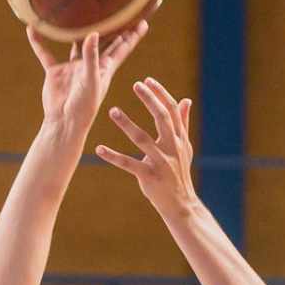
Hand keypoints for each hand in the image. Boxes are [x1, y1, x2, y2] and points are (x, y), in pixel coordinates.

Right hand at [29, 22, 147, 136]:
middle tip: (118, 8)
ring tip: (78, 11)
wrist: (63, 123)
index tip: (144, 20)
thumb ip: (91, 57)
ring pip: (76, 43)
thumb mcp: (91, 80)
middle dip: (111, 26)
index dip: (133, 35)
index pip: (122, 47)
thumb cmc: (83, 107)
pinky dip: (39, 42)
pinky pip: (46, 54)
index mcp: (105, 67)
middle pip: (104, 40)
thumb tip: (93, 33)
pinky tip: (32, 29)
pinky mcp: (56, 72)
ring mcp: (73, 68)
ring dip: (76, 30)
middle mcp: (90, 64)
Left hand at [97, 76, 198, 217]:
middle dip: (150, 100)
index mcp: (179, 138)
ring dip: (127, 124)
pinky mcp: (149, 177)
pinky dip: (113, 156)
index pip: (172, 110)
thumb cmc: (179, 173)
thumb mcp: (185, 148)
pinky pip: (128, 164)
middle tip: (135, 85)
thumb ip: (183, 123)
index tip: (147, 80)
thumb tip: (186, 100)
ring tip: (112, 110)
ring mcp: (161, 162)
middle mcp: (172, 148)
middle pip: (162, 118)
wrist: (181, 203)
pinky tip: (98, 149)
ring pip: (142, 139)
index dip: (160, 94)